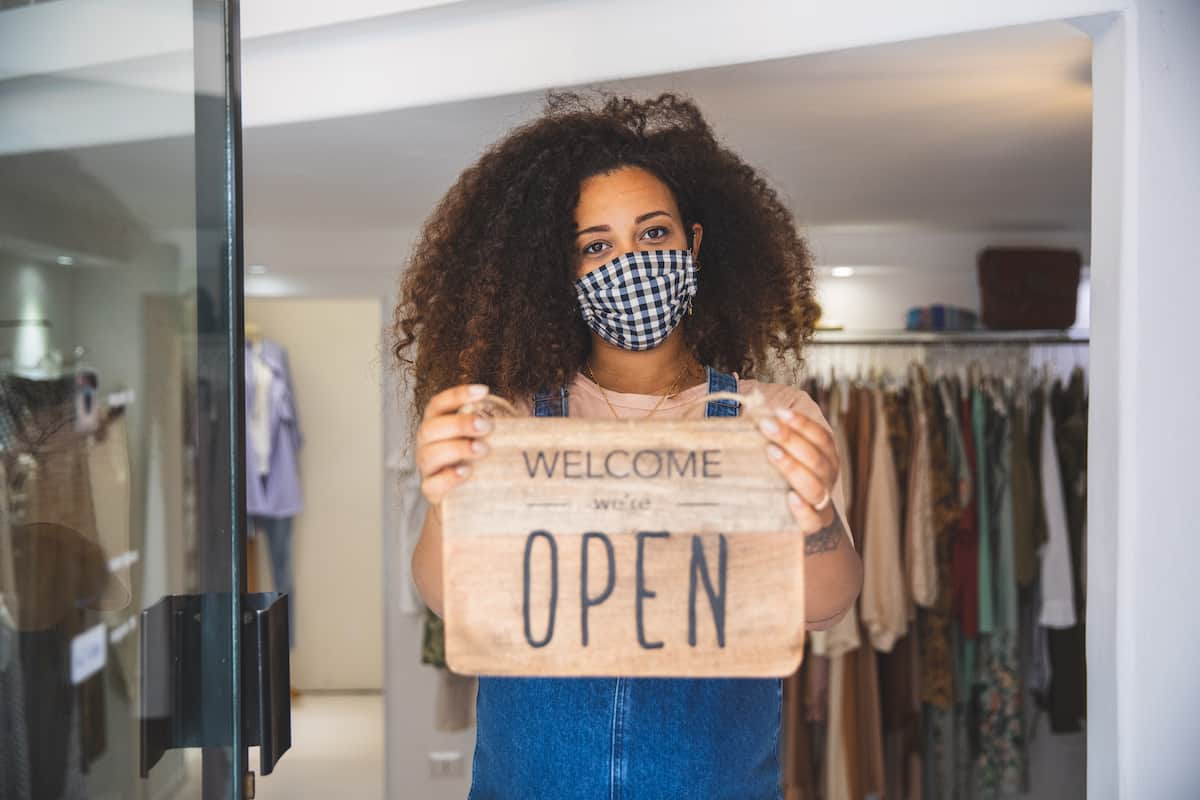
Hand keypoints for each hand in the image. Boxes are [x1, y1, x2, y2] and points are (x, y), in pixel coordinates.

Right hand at [415, 383, 494, 505]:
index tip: (484, 391)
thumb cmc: (479, 459)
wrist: (466, 498)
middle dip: (459, 424)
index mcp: (437, 424)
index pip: (438, 404)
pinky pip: (432, 484)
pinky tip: (466, 472)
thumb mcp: (486, 437)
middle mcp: (427, 444)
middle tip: (486, 426)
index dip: (457, 395)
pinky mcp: (431, 491)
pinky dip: (448, 477)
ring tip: (482, 449)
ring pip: (429, 454)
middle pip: (430, 428)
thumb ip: (495, 424)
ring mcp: (427, 468)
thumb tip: (532, 419)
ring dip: (457, 449)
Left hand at [757, 407, 839, 534]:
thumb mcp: (787, 455)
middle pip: (815, 458)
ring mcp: (821, 503)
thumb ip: (776, 438)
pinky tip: (790, 498)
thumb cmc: (785, 478)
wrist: (797, 518)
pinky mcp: (812, 525)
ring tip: (772, 452)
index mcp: (827, 457)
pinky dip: (803, 509)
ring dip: (793, 467)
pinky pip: (812, 520)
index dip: (803, 424)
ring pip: (814, 486)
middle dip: (791, 439)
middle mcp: (828, 478)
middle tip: (766, 425)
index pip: (821, 437)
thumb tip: (749, 410)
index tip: (779, 412)